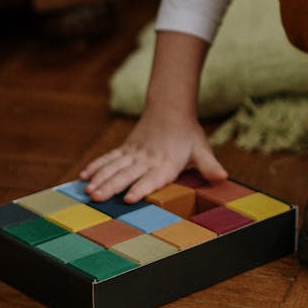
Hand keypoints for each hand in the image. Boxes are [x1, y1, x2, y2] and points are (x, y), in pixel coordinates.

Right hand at [80, 110, 226, 203]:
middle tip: (97, 198)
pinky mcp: (126, 149)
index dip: (141, 188)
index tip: (129, 199)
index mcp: (166, 163)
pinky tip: (84, 177)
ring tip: (88, 191)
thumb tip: (224, 177)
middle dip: (111, 187)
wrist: (171, 109)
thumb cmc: (188, 134)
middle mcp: (147, 159)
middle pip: (127, 174)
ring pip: (114, 167)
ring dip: (100, 179)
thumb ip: (209, 166)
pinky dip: (96, 166)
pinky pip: (109, 158)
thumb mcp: (201, 150)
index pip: (153, 178)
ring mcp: (134, 154)